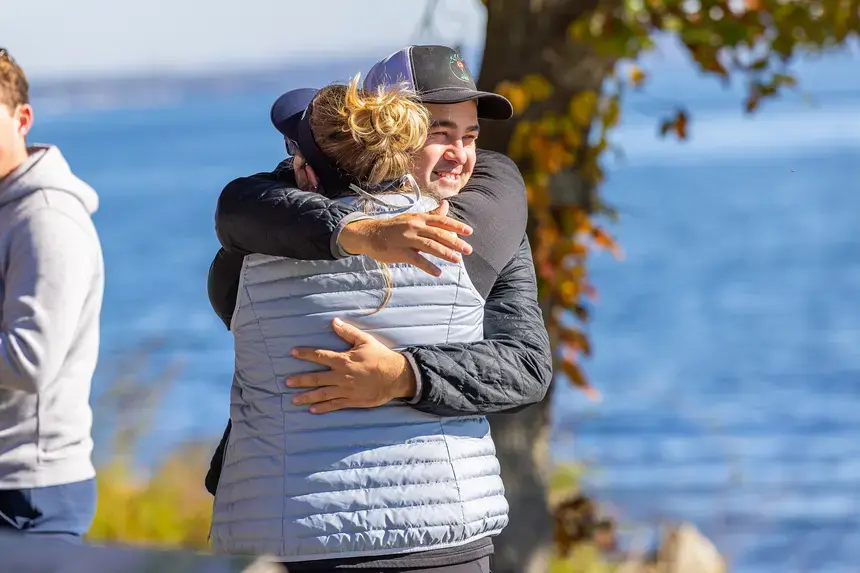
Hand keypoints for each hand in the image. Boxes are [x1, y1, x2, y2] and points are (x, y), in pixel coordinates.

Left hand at [286, 318, 416, 413]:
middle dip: (300, 380)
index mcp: (343, 360)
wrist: (396, 376)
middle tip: (287, 382)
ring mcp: (345, 390)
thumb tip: (334, 321)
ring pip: (322, 394)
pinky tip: (312, 409)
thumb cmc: (380, 357)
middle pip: (316, 378)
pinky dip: (323, 408)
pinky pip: (334, 405)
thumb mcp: (365, 340)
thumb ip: (348, 332)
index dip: (305, 354)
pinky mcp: (352, 400)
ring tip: (294, 400)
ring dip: (307, 397)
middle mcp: (341, 376)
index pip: (320, 356)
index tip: (292, 353)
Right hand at [338, 200, 473, 276]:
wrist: (371, 234)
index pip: (441, 221)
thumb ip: (431, 214)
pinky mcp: (400, 251)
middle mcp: (415, 226)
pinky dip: (428, 266)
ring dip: (445, 253)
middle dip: (455, 242)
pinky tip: (438, 272)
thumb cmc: (395, 227)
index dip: (456, 226)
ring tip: (457, 260)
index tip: (469, 232)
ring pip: (430, 246)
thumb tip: (446, 205)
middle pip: (439, 234)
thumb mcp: (413, 218)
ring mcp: (407, 239)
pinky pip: (417, 260)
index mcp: (419, 218)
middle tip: (468, 250)